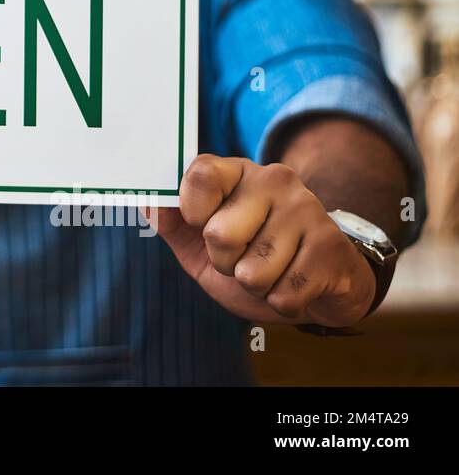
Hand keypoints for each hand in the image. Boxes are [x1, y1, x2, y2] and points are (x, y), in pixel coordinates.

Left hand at [153, 153, 375, 326]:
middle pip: (219, 234)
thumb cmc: (253, 259)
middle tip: (244, 258)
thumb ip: (172, 223)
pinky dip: (283, 302)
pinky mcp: (330, 246)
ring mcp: (306, 210)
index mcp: (238, 171)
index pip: (200, 174)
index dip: (193, 211)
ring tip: (273, 271)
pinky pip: (283, 295)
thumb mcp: (202, 244)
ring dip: (256, 286)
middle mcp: (274, 180)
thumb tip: (143, 199)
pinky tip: (297, 285)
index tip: (203, 224)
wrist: (321, 284)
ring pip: (252, 272)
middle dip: (224, 262)